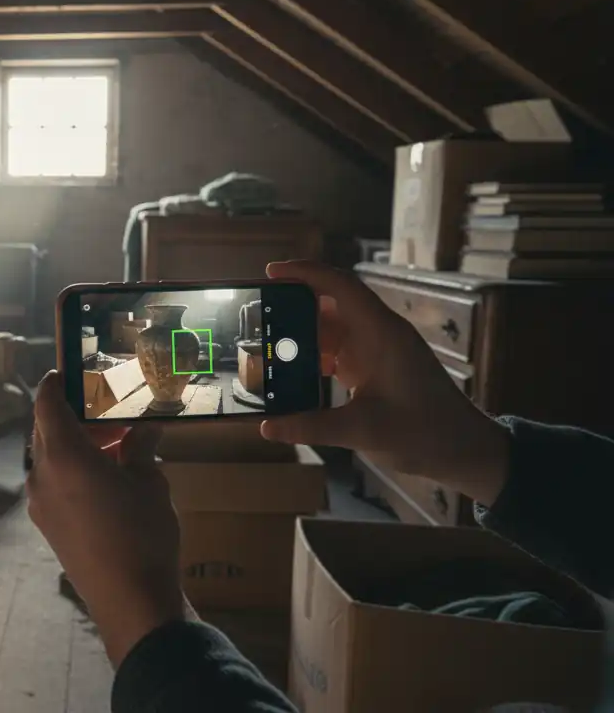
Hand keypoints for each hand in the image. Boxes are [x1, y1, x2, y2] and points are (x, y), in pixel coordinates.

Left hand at [27, 372, 184, 666]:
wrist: (131, 601)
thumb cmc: (143, 533)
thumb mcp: (149, 482)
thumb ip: (139, 448)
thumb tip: (144, 430)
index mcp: (63, 455)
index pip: (46, 403)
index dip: (55, 383)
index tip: (68, 373)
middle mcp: (41, 475)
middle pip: (46, 431)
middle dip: (72, 417)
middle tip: (106, 413)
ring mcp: (39, 504)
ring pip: (50, 459)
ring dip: (75, 447)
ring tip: (114, 448)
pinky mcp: (47, 526)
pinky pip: (53, 484)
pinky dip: (72, 472)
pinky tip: (105, 480)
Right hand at [260, 261, 511, 504]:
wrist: (465, 449)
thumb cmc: (426, 433)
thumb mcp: (363, 431)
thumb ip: (311, 426)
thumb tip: (266, 427)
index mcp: (382, 335)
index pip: (340, 287)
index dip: (306, 273)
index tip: (271, 272)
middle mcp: (379, 334)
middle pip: (331, 303)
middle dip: (294, 305)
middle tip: (257, 315)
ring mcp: (377, 349)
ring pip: (332, 327)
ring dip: (302, 333)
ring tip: (267, 344)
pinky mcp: (375, 366)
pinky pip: (338, 349)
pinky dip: (314, 354)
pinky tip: (293, 371)